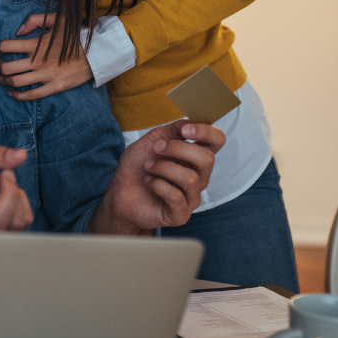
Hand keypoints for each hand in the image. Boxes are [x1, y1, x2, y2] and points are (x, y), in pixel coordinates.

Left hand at [0, 13, 92, 99]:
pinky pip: (31, 95)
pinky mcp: (54, 87)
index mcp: (36, 44)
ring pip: (16, 82)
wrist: (97, 52)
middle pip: (7, 66)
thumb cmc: (76, 34)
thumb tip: (17, 32)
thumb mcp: (56, 19)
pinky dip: (18, 96)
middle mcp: (38, 61)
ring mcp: (45, 76)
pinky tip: (11, 94)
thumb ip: (34, 20)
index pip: (6, 47)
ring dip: (2, 81)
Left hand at [91, 120, 225, 232]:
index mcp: (195, 155)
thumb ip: (174, 130)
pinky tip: (149, 182)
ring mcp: (192, 196)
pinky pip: (177, 197)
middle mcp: (199, 176)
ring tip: (148, 167)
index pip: (217, 141)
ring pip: (190, 178)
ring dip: (163, 168)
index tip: (185, 130)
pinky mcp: (181, 214)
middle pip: (207, 159)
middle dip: (177, 149)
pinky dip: (157, 185)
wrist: (120, 190)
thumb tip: (191, 123)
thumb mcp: (153, 139)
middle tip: (156, 149)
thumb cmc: (139, 165)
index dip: (206, 133)